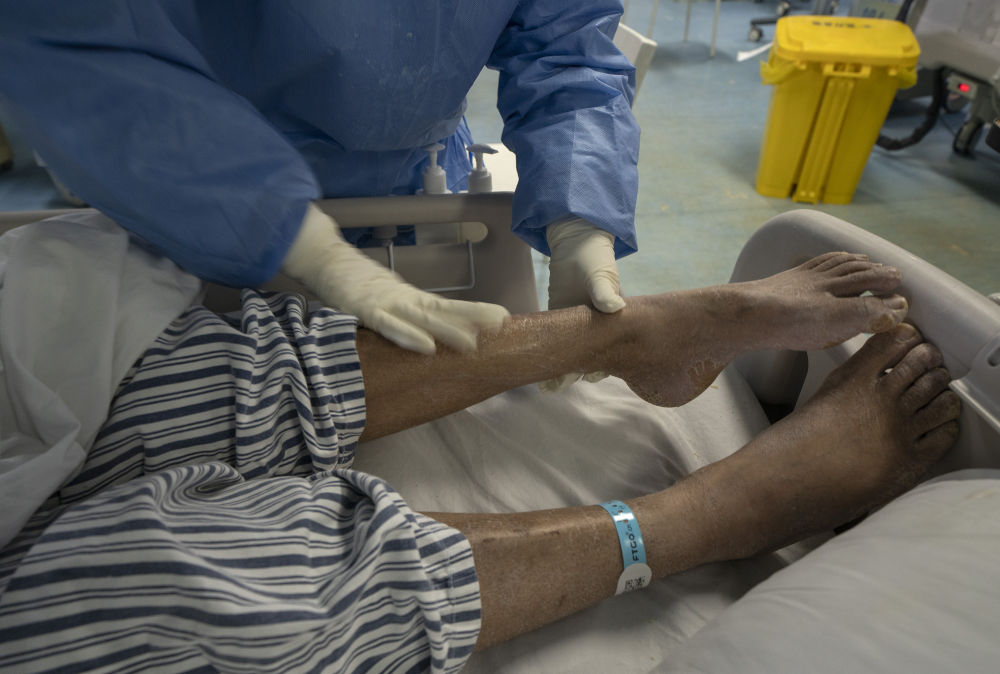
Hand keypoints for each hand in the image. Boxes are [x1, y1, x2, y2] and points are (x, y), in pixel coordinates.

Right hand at [282, 204, 508, 353]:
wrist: (321, 258)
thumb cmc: (351, 284)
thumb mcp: (381, 303)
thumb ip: (400, 316)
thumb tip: (424, 334)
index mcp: (409, 300)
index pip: (446, 307)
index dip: (473, 312)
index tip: (502, 317)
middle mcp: (404, 300)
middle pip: (443, 310)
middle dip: (471, 317)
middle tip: (501, 324)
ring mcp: (385, 304)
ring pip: (422, 318)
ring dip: (448, 330)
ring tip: (473, 342)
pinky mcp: (364, 311)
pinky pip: (388, 326)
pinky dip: (407, 336)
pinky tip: (427, 347)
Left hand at [542, 218, 624, 390]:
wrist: (575, 243)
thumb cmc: (596, 259)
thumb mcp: (602, 275)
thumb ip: (606, 292)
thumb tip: (614, 308)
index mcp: (612, 322)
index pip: (611, 350)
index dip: (603, 365)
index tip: (592, 375)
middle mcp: (596, 328)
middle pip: (590, 357)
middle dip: (578, 372)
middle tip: (562, 382)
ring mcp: (576, 326)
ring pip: (571, 354)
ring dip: (562, 369)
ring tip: (549, 386)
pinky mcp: (558, 319)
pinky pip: (554, 342)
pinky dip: (549, 355)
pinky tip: (539, 370)